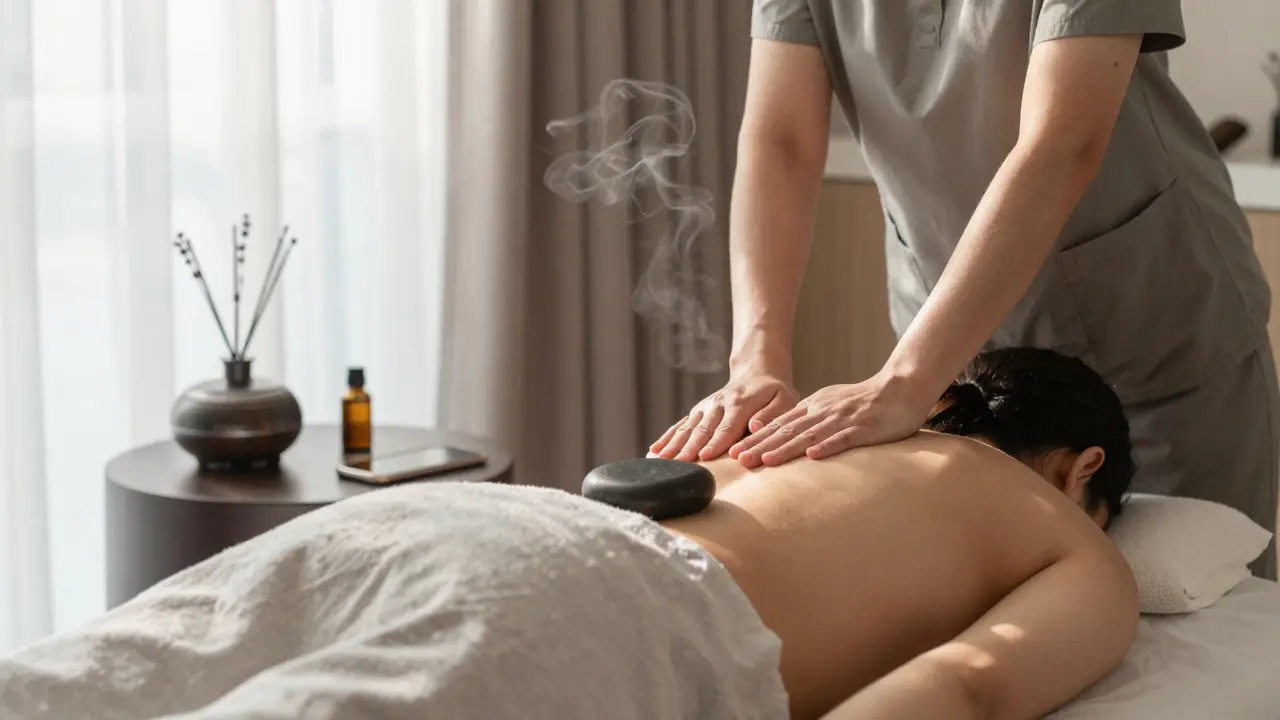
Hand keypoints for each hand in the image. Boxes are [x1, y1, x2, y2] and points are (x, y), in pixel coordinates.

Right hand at [650, 373, 799, 461]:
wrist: (757, 374)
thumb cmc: (775, 393)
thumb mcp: (784, 399)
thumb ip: (771, 414)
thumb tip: (757, 427)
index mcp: (740, 402)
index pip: (727, 426)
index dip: (716, 442)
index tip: (705, 456)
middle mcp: (718, 404)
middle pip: (702, 429)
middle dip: (689, 448)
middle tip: (678, 465)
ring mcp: (705, 407)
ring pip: (687, 428)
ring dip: (673, 445)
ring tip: (659, 460)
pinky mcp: (697, 412)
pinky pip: (680, 425)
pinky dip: (666, 438)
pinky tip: (653, 451)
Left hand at [729, 371, 936, 467]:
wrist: (900, 387)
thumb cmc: (865, 402)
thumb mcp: (830, 406)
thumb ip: (809, 420)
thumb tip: (786, 438)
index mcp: (813, 407)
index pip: (778, 425)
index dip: (755, 438)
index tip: (733, 452)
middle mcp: (822, 411)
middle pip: (786, 430)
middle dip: (760, 446)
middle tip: (737, 460)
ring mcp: (842, 419)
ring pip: (808, 435)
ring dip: (784, 448)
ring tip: (764, 461)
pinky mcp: (863, 428)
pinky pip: (842, 438)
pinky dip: (826, 447)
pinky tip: (812, 457)